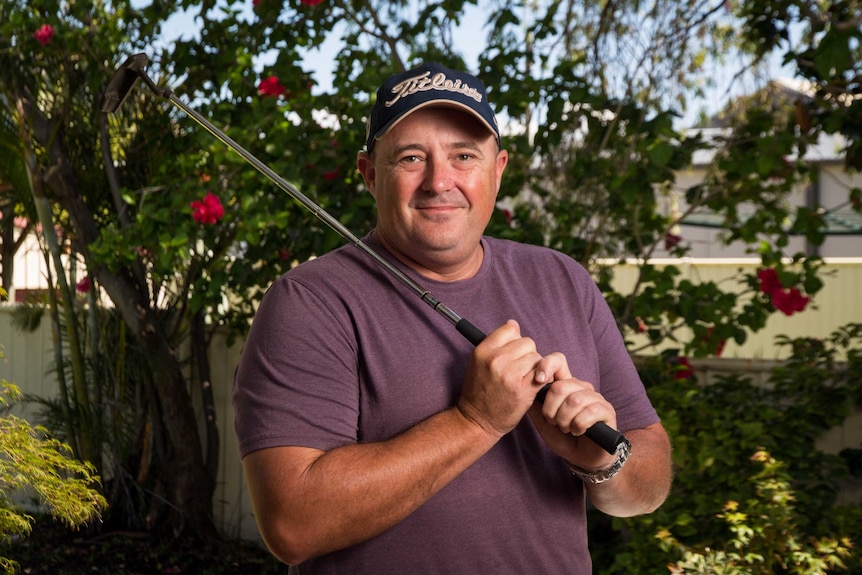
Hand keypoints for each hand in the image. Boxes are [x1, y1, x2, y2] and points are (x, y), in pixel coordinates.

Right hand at [457, 320, 548, 437]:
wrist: (477, 421)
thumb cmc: (479, 392)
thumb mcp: (478, 363)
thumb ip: (495, 344)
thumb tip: (514, 324)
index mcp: (483, 351)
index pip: (510, 329)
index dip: (515, 340)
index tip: (513, 352)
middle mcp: (495, 360)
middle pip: (527, 342)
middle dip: (527, 355)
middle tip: (519, 370)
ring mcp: (509, 374)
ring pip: (537, 358)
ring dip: (535, 368)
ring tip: (524, 379)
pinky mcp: (523, 388)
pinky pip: (543, 373)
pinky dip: (543, 379)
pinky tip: (534, 385)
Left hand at [528, 364, 618, 470]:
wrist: (583, 458)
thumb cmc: (563, 437)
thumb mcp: (542, 421)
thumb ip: (534, 403)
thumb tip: (524, 385)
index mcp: (565, 385)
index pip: (558, 361)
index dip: (547, 366)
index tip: (539, 379)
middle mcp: (582, 387)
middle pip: (561, 387)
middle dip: (551, 410)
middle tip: (554, 422)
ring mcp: (596, 398)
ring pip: (574, 401)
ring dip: (565, 420)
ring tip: (566, 428)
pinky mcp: (607, 410)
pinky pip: (590, 412)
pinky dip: (578, 425)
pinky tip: (578, 431)